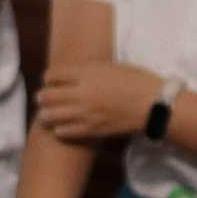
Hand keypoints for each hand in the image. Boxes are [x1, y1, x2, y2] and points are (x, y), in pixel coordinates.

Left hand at [34, 59, 164, 144]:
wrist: (153, 104)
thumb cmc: (135, 80)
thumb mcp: (109, 66)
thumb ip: (86, 70)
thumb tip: (66, 74)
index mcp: (86, 73)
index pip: (52, 75)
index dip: (49, 78)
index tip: (50, 80)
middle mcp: (82, 93)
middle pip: (47, 96)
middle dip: (42, 97)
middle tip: (42, 98)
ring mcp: (85, 113)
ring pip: (51, 115)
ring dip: (46, 114)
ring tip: (47, 114)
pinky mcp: (91, 129)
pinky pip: (65, 131)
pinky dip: (59, 129)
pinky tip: (60, 127)